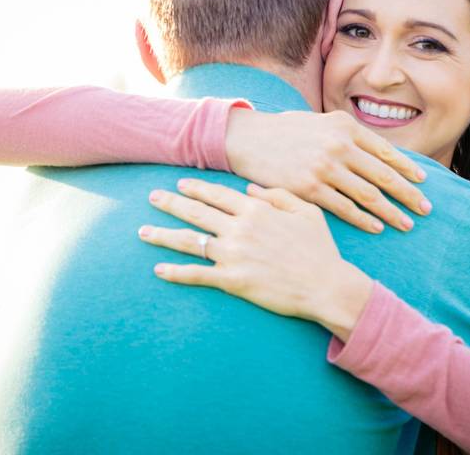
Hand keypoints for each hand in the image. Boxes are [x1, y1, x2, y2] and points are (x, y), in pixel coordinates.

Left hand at [141, 178, 373, 338]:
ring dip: (163, 235)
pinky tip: (159, 270)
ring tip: (142, 232)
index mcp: (256, 210)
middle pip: (197, 212)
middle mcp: (239, 229)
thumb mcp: (306, 211)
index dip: (196, 188)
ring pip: (190, 241)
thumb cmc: (320, 249)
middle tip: (151, 197)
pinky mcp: (232, 281)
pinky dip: (176, 272)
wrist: (326, 286)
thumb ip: (277, 195)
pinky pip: (197, 275)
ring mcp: (233, 255)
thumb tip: (249, 188)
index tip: (179, 184)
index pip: (217, 194)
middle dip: (171, 203)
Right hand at [225, 109, 430, 232]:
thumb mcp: (320, 122)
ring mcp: (325, 168)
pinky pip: (344, 208)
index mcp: (345, 126)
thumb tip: (376, 152)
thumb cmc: (285, 131)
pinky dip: (364, 219)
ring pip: (368, 194)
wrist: (247, 138)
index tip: (422, 183)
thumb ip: (348, 134)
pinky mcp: (309, 188)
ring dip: (391, 211)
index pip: (385, 151)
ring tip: (407, 223)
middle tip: (426, 209)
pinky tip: (377, 227)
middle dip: (408, 194)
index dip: (407, 169)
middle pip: (383, 175)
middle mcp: (339, 145)